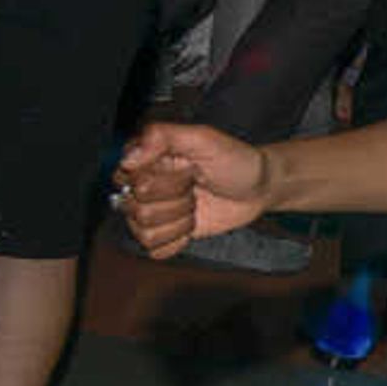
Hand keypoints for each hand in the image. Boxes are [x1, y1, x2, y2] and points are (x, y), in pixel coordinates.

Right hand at [117, 122, 269, 252]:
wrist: (259, 188)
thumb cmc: (234, 159)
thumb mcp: (203, 138)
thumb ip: (162, 137)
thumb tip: (127, 159)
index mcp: (145, 159)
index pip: (127, 180)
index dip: (160, 180)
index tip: (187, 170)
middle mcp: (143, 186)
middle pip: (135, 208)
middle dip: (174, 199)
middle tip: (194, 186)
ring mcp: (154, 211)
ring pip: (144, 231)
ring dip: (178, 221)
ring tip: (194, 204)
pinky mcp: (167, 233)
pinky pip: (154, 249)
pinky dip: (177, 240)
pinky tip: (192, 224)